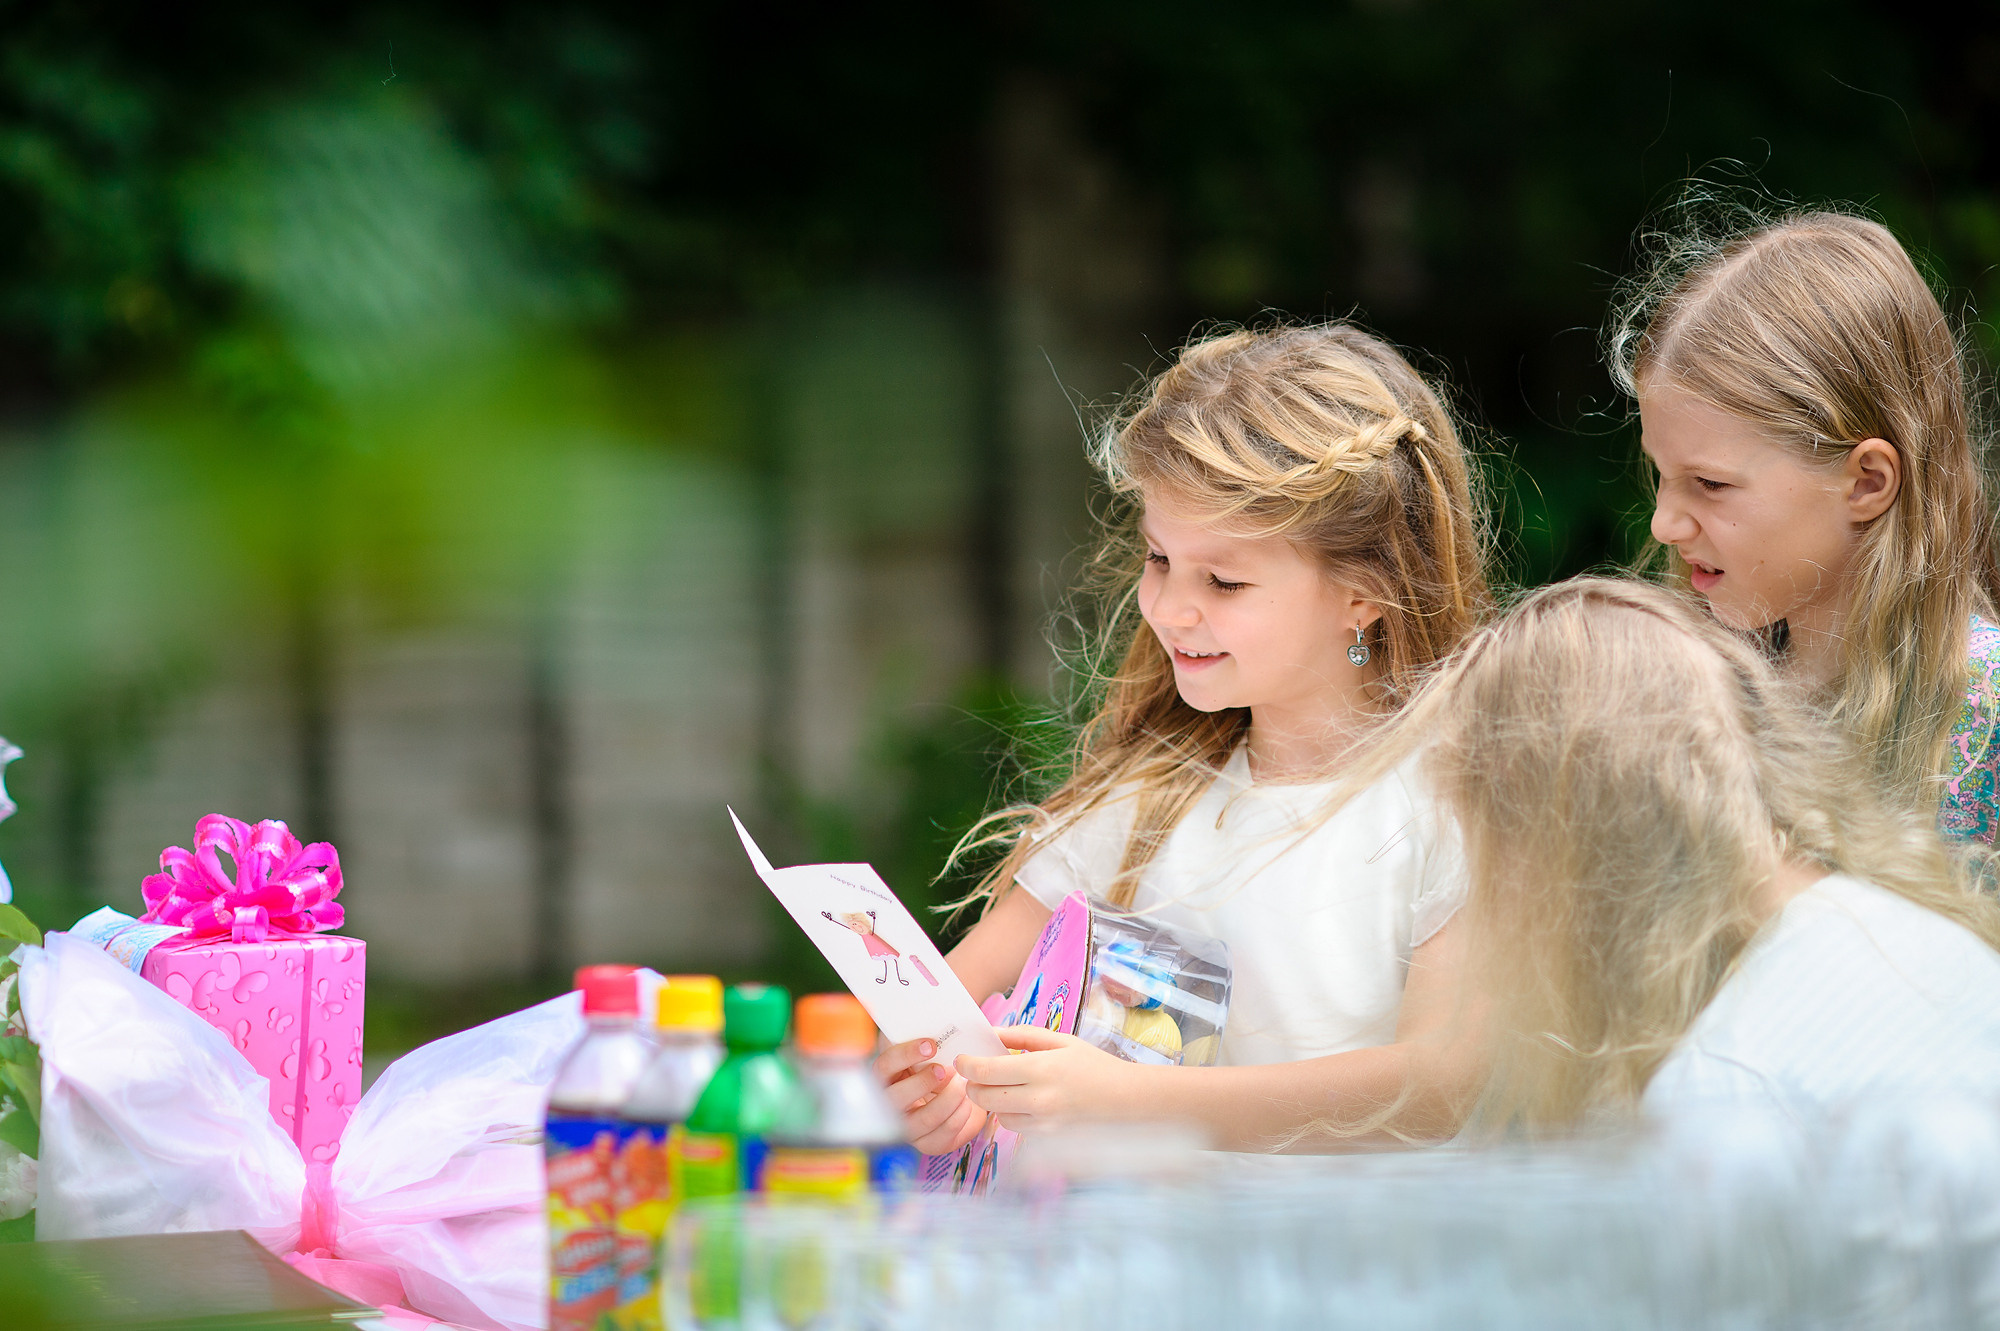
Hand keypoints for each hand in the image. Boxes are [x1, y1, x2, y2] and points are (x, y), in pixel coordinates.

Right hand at [875, 1036, 985, 1153]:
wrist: (958, 1089)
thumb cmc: (938, 1062)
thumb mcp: (926, 1048)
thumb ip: (920, 1035)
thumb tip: (917, 1013)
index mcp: (886, 1075)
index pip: (885, 1065)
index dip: (905, 1054)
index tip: (931, 1044)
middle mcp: (891, 1104)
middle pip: (897, 1098)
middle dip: (924, 1083)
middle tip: (947, 1070)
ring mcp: (908, 1126)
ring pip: (923, 1120)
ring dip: (948, 1100)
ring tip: (964, 1085)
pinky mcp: (926, 1143)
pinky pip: (941, 1136)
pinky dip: (959, 1118)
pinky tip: (969, 1103)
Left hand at [956, 1026, 1147, 1132]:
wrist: (1126, 1101)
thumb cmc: (1094, 1065)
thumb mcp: (1061, 1041)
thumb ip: (1023, 1036)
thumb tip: (991, 1033)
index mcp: (1041, 1069)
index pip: (986, 1071)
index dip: (966, 1065)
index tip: (962, 1059)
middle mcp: (1038, 1100)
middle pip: (983, 1097)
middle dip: (973, 1084)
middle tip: (975, 1073)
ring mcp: (1042, 1123)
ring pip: (996, 1115)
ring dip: (991, 1100)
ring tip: (1004, 1085)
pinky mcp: (1046, 1138)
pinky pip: (1014, 1127)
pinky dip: (1010, 1113)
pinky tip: (1023, 1101)